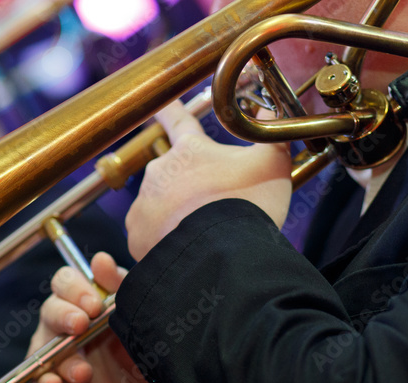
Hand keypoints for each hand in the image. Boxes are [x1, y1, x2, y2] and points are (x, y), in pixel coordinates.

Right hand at [28, 253, 165, 382]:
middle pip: (49, 310)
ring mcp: (52, 358)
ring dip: (62, 359)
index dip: (74, 288)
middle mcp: (62, 326)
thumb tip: (100, 260)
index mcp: (81, 302)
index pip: (65, 282)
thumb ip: (120, 286)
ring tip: (84, 372)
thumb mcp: (135, 317)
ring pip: (42, 349)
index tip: (95, 304)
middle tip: (82, 325)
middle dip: (64, 315)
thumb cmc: (136, 349)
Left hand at [126, 101, 292, 260]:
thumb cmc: (250, 204)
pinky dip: (164, 238)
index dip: (170, 112)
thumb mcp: (271, 161)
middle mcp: (159, 171)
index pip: (178, 121)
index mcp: (189, 150)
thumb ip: (269, 130)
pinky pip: (150, 234)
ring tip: (203, 229)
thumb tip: (270, 108)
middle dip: (190, 186)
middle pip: (174, 174)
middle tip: (214, 204)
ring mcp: (143, 203)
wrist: (223, 252)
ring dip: (177, 213)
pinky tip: (186, 244)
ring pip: (161, 205)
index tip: (159, 106)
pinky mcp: (136, 234)